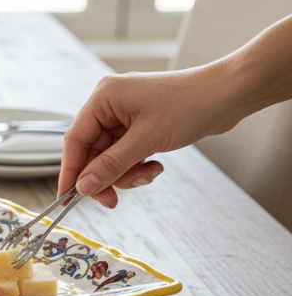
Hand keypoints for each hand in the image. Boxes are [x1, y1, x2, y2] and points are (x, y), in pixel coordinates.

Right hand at [58, 67, 245, 206]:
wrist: (230, 95)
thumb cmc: (191, 105)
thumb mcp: (146, 140)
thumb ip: (111, 166)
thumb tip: (83, 187)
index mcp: (104, 98)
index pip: (75, 139)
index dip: (70, 171)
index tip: (66, 199)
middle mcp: (110, 104)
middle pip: (92, 152)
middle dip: (105, 176)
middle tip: (113, 201)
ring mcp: (125, 115)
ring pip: (109, 157)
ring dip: (126, 173)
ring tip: (149, 174)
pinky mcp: (140, 125)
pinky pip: (126, 154)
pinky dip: (137, 165)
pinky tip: (156, 166)